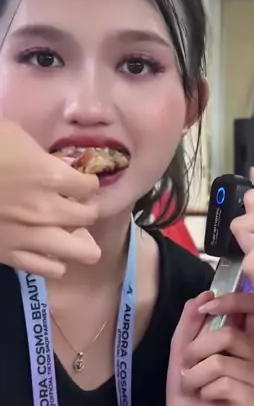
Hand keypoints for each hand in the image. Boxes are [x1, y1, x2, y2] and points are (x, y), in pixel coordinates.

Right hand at [0, 121, 99, 277]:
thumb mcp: (14, 135)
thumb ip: (41, 154)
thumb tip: (59, 164)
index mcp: (49, 176)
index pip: (89, 187)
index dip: (87, 184)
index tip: (80, 183)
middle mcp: (47, 211)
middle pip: (88, 217)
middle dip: (86, 209)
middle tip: (76, 206)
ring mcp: (30, 237)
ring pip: (80, 250)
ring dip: (80, 240)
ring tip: (71, 234)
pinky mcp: (11, 256)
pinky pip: (49, 270)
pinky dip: (56, 263)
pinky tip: (50, 252)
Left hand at [166, 290, 253, 405]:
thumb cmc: (186, 388)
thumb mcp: (181, 349)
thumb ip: (190, 321)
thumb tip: (206, 293)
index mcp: (245, 339)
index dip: (236, 300)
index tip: (208, 307)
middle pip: (230, 335)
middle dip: (196, 350)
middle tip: (187, 366)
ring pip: (222, 362)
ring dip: (196, 375)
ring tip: (194, 386)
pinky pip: (226, 384)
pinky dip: (206, 391)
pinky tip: (208, 399)